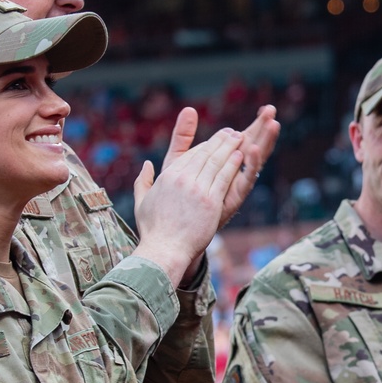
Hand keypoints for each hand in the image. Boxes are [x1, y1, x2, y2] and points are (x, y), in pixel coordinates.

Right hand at [132, 128, 243, 285]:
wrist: (165, 250)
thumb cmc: (153, 231)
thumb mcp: (141, 202)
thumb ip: (142, 182)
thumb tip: (147, 165)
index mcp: (167, 177)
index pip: (190, 155)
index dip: (205, 146)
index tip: (214, 141)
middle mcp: (182, 179)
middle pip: (205, 154)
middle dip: (220, 141)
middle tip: (231, 132)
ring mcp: (197, 190)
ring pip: (216, 162)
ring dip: (229, 147)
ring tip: (239, 138)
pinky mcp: (211, 202)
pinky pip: (224, 177)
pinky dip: (233, 164)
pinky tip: (241, 155)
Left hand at [162, 105, 279, 229]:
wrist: (174, 233)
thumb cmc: (174, 196)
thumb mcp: (177, 160)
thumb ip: (183, 136)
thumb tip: (189, 109)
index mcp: (223, 163)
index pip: (243, 139)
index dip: (256, 124)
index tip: (267, 108)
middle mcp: (233, 174)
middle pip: (252, 146)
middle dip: (263, 129)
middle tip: (273, 111)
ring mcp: (234, 186)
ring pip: (254, 161)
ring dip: (264, 143)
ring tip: (273, 124)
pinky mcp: (232, 199)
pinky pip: (245, 180)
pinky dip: (251, 165)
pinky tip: (253, 149)